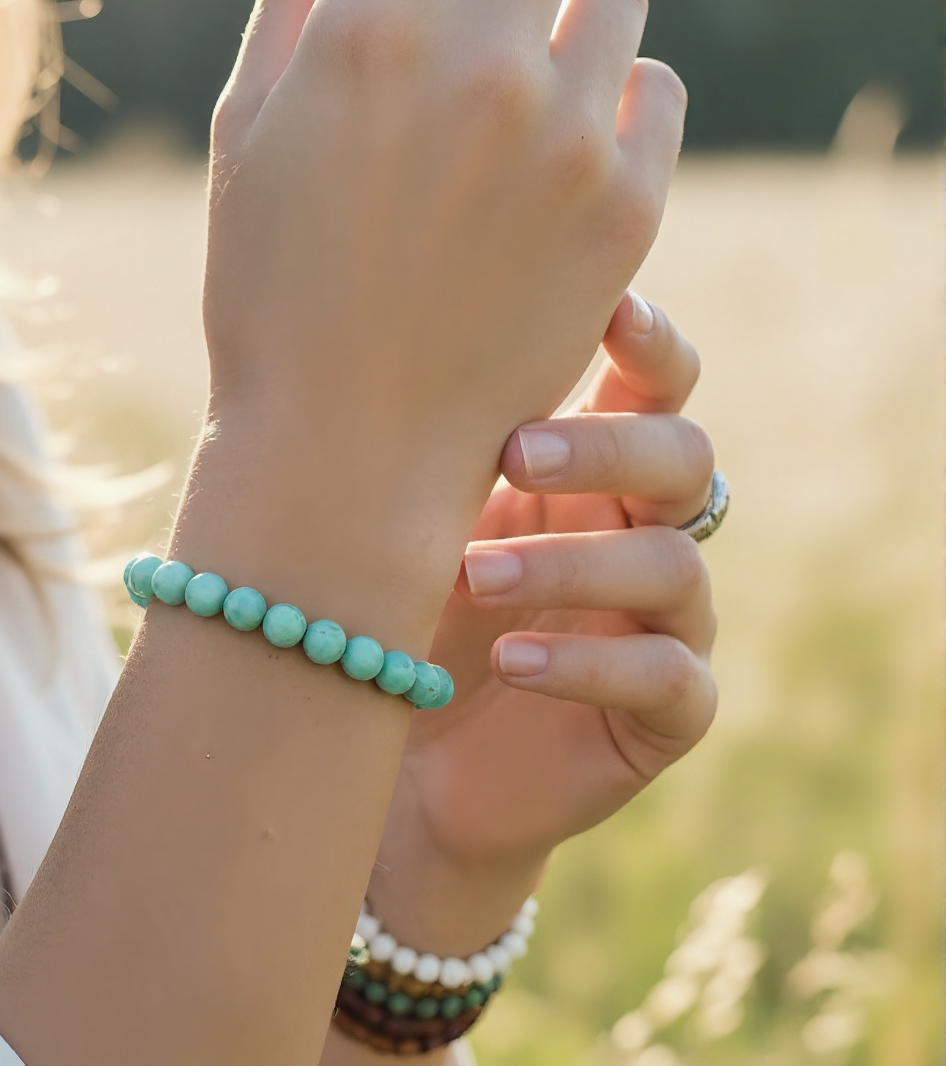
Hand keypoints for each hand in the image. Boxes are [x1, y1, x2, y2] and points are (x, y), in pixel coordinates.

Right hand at [191, 0, 686, 642]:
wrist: (351, 448)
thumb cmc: (273, 289)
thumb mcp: (251, 129)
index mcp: (372, 27)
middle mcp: (483, 62)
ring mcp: (567, 135)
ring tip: (522, 48)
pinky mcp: (626, 206)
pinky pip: (654, 88)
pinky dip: (613, 83)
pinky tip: (562, 125)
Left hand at [380, 292, 717, 920]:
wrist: (395, 754)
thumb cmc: (402, 607)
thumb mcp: (415, 515)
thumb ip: (434, 438)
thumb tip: (383, 332)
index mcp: (595, 468)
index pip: (657, 386)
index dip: (653, 344)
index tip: (610, 311)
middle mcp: (644, 530)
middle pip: (682, 457)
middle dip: (605, 448)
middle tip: (513, 452)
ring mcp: (668, 623)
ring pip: (672, 566)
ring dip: (570, 563)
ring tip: (474, 577)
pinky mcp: (669, 713)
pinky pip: (668, 678)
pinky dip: (588, 663)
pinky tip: (512, 661)